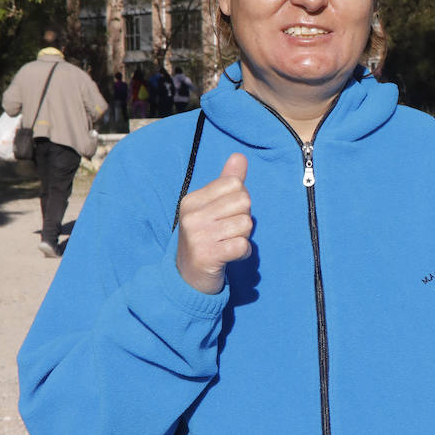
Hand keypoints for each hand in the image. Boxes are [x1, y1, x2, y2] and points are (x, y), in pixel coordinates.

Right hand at [175, 153, 253, 293]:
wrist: (187, 278)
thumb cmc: (205, 238)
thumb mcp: (211, 208)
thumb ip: (226, 181)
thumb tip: (239, 156)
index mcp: (192, 200)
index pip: (235, 184)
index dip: (240, 200)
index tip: (226, 216)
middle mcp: (192, 216)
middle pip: (244, 202)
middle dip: (243, 218)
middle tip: (228, 232)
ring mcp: (198, 236)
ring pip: (246, 224)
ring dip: (243, 237)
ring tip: (227, 244)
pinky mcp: (207, 256)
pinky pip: (243, 245)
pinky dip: (243, 253)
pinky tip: (230, 256)